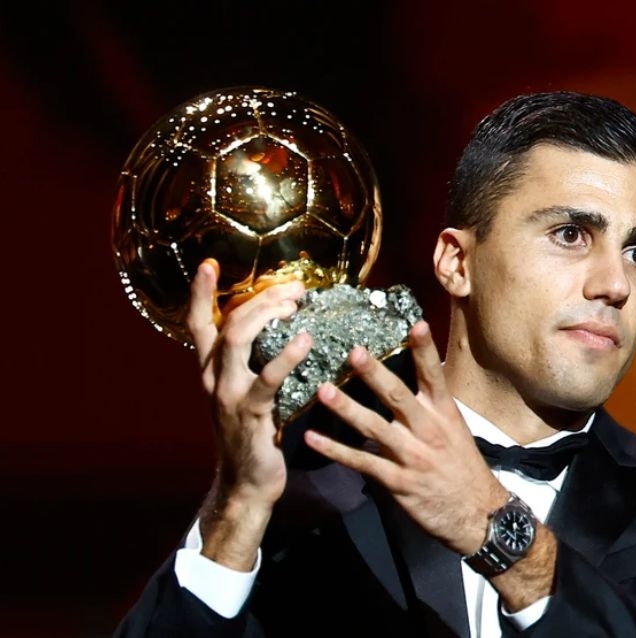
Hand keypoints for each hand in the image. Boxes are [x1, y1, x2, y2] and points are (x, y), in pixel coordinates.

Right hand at [187, 259, 309, 567]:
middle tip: (294, 287)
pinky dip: (287, 356)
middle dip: (261, 298)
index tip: (209, 263)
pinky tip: (306, 342)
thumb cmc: (254, 434)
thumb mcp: (247, 393)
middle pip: (229, 322)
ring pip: (239, 340)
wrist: (246, 482)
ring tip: (296, 304)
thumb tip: (288, 329)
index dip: (201, 293)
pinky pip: (267, 379)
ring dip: (268, 316)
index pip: (199, 324)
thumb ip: (255, 364)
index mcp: (211, 370)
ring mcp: (227, 394)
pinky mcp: (249, 413)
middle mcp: (213, 377)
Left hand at [304, 321, 506, 555]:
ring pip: (374, 428)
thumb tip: (408, 383)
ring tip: (322, 390)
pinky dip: (335, 451)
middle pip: (398, 396)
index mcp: (444, 414)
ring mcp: (412, 456)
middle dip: (375, 373)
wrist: (477, 515)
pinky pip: (362, 463)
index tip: (416, 324)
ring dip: (346, 409)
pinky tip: (312, 439)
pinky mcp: (397, 482)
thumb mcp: (455, 431)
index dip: (425, 350)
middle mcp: (428, 430)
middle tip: (353, 351)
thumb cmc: (463, 468)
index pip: (434, 376)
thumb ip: (430, 409)